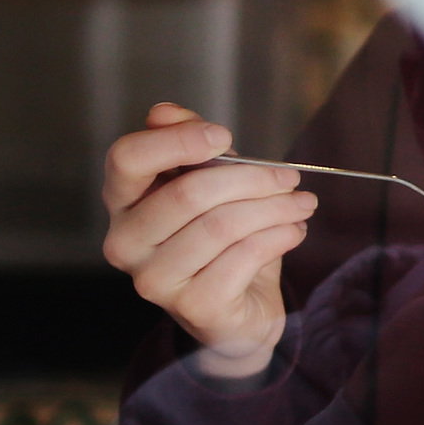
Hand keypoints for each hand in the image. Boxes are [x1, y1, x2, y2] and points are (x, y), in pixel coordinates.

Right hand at [99, 102, 316, 379]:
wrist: (239, 313)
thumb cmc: (220, 241)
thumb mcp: (209, 184)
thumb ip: (189, 146)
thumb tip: (164, 112)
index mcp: (122, 203)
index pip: (127, 159)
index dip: (176, 141)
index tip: (223, 136)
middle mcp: (125, 244)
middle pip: (188, 193)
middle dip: (251, 178)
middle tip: (289, 178)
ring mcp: (154, 280)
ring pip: (222, 225)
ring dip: (274, 208)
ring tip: (301, 204)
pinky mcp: (194, 306)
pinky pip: (244, 256)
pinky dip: (278, 236)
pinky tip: (294, 231)